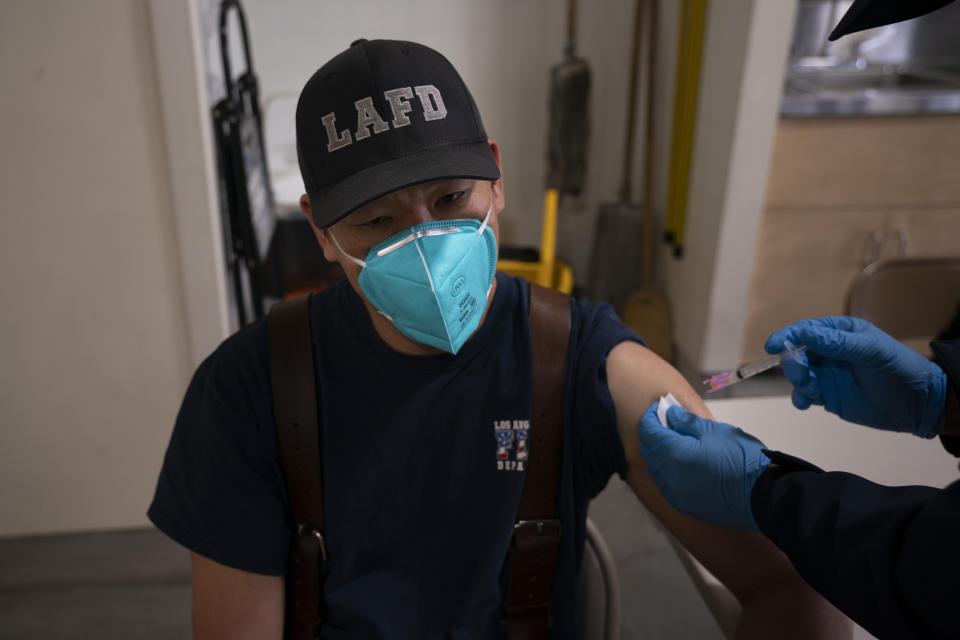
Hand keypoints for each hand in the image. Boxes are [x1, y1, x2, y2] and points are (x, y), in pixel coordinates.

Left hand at [637, 402, 769, 530]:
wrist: (763, 497)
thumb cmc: (743, 462)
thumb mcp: (715, 432)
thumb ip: (688, 422)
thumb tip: (672, 415)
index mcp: (673, 454)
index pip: (649, 432)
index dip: (650, 417)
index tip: (657, 409)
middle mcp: (668, 477)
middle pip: (649, 451)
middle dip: (655, 436)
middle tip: (668, 424)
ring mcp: (675, 494)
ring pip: (657, 470)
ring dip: (661, 455)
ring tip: (678, 444)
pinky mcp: (685, 506)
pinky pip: (668, 486)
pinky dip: (670, 473)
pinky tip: (684, 466)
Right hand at [766, 316, 946, 438]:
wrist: (918, 404)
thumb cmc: (899, 369)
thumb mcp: (871, 350)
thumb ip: (837, 342)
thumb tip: (804, 333)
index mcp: (841, 333)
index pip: (806, 330)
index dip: (787, 335)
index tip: (772, 345)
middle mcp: (830, 352)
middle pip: (797, 353)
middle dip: (793, 362)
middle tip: (801, 372)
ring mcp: (828, 374)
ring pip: (799, 375)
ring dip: (797, 381)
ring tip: (810, 391)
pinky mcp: (828, 396)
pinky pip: (805, 394)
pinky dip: (800, 398)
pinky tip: (805, 403)